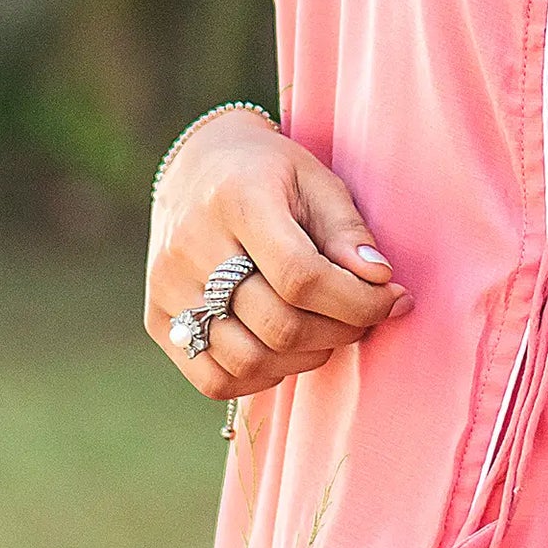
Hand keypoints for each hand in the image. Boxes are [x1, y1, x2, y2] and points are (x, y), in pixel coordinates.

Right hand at [144, 109, 412, 402]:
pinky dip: (259, 378)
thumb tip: (380, 282)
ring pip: (248, 360)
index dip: (356, 301)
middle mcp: (192, 245)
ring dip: (305, 358)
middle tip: (365, 318)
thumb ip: (347, 230)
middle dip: (339, 332)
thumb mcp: (317, 180)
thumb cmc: (270, 173)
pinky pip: (212, 379)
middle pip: (277, 324)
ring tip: (328, 332)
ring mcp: (168, 286)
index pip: (301, 276)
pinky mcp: (157, 317)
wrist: (196, 167)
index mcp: (238, 200)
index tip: (391, 299)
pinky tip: (285, 350)